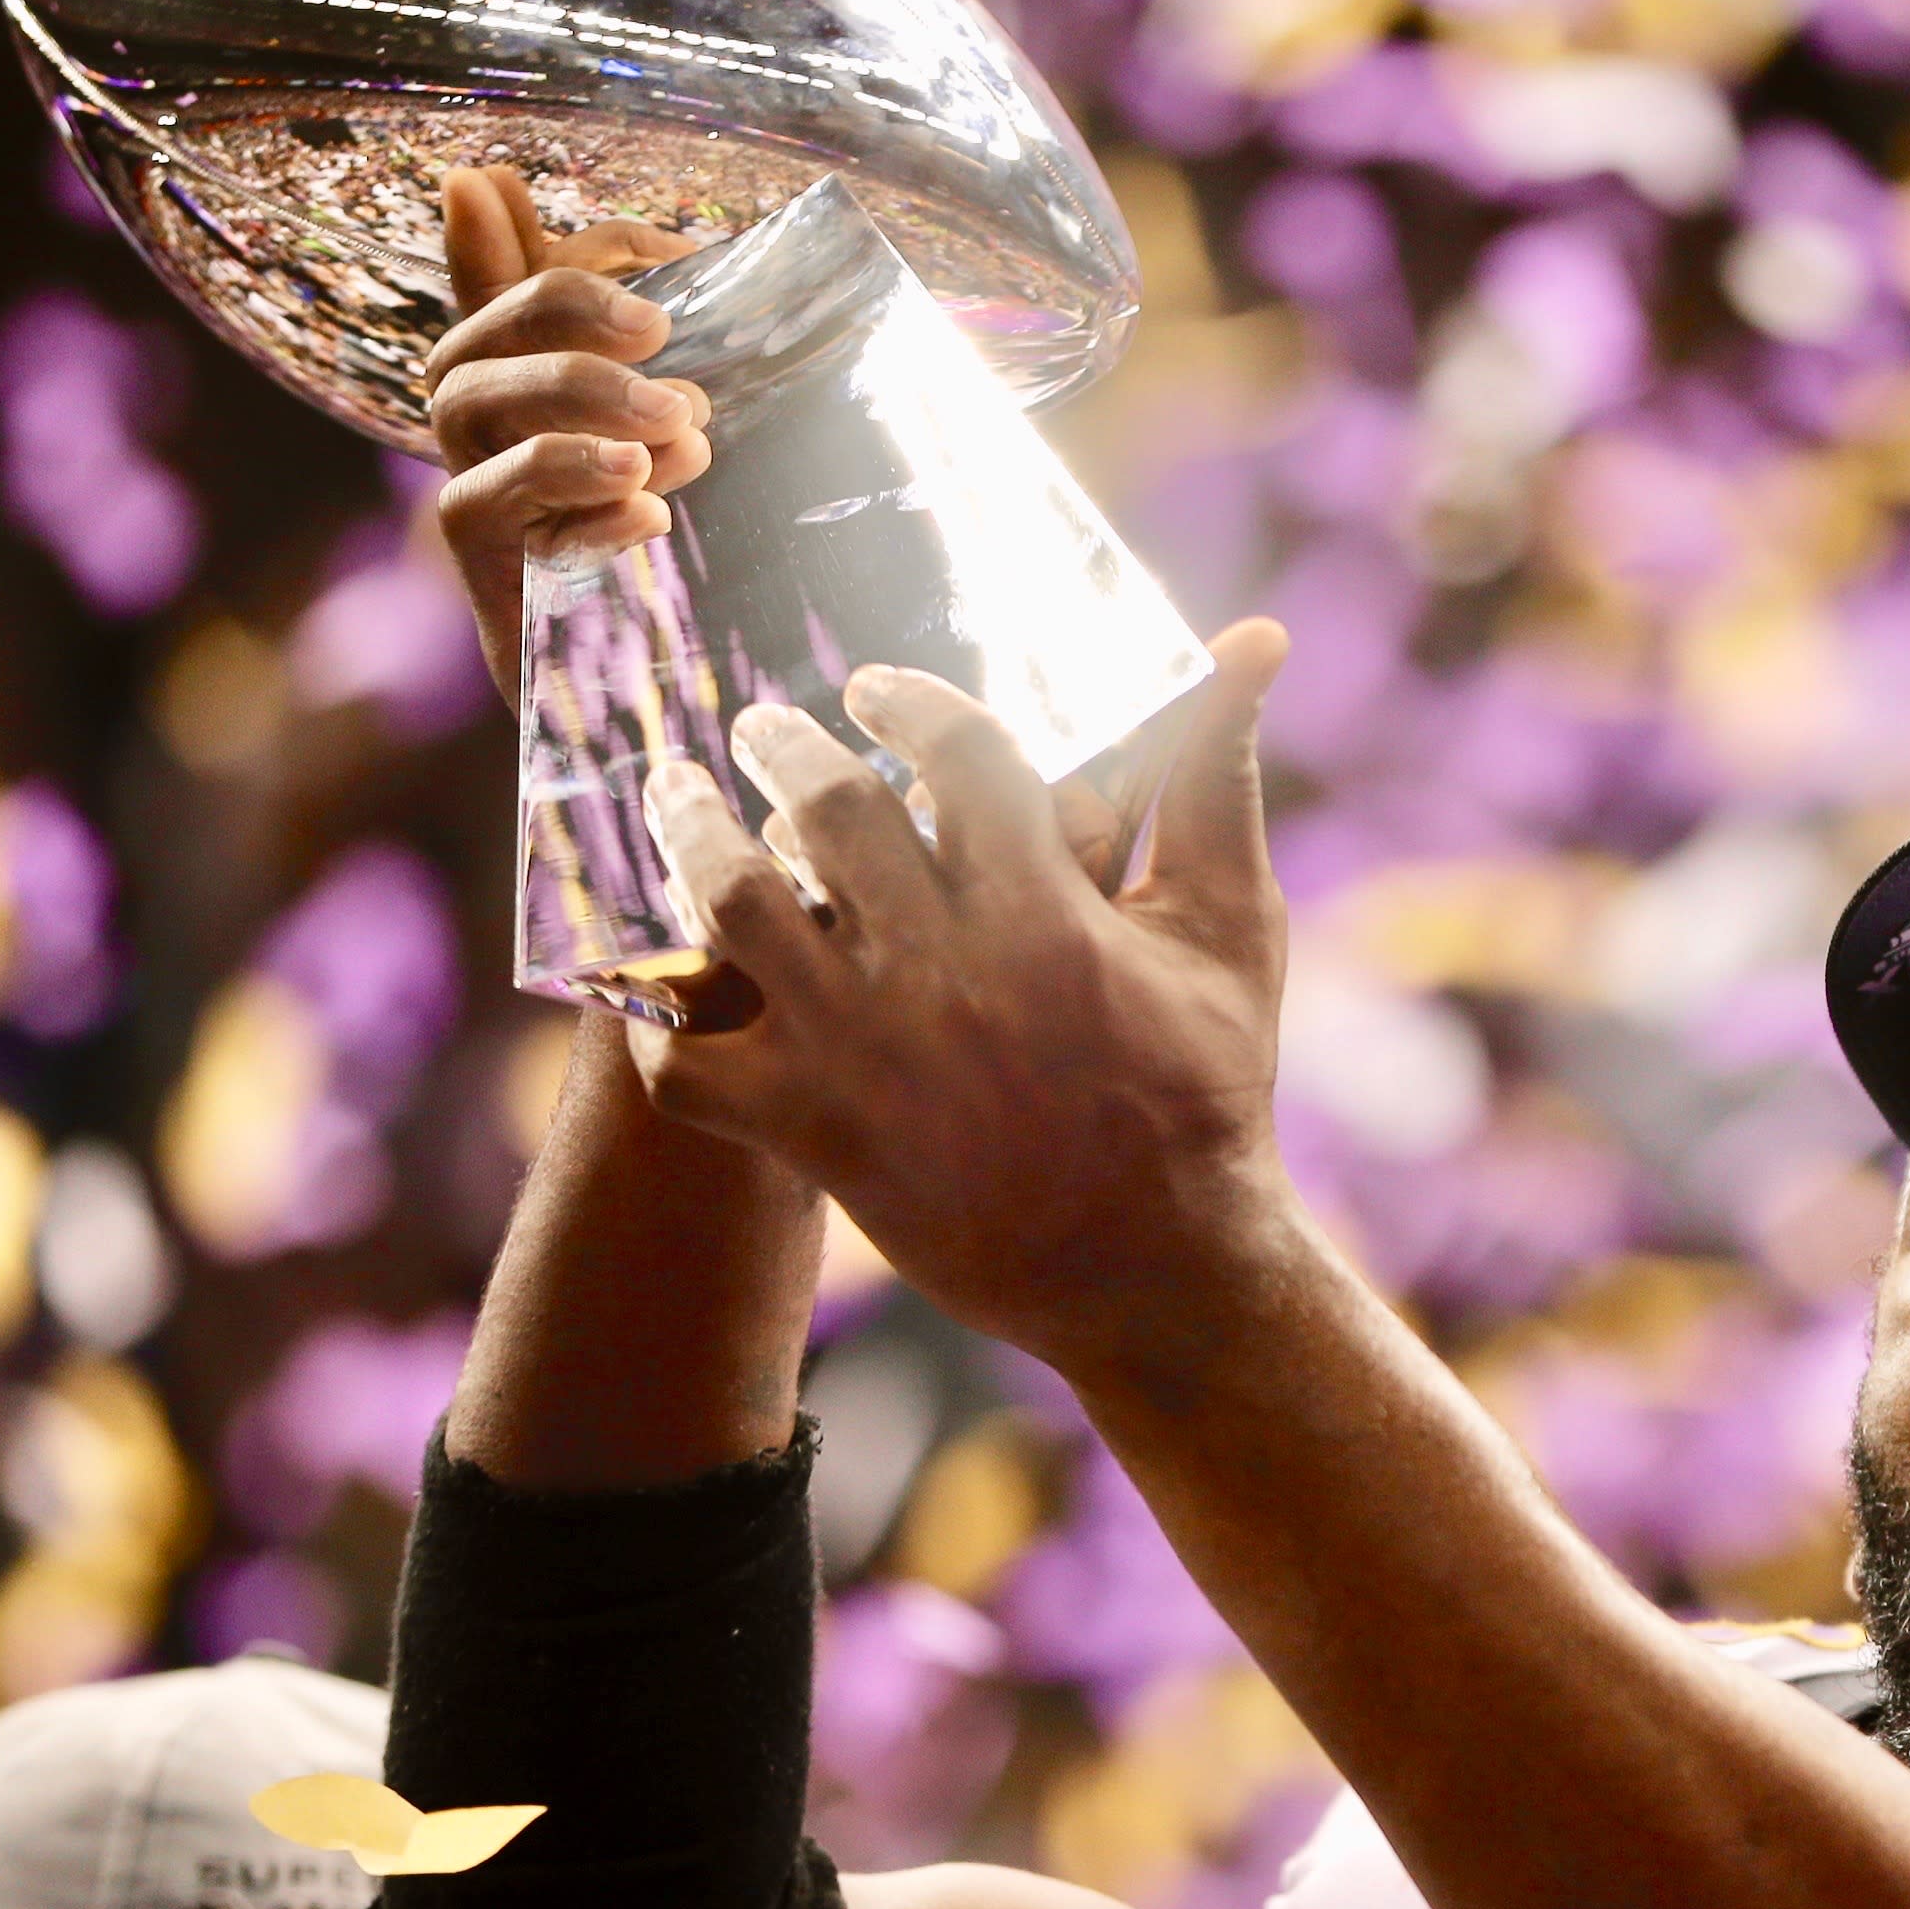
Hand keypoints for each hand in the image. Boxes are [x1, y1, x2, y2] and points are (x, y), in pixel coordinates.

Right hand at [421, 164, 710, 710]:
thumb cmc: (641, 508)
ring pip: (472, 420)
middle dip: (568, 327)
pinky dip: (576, 506)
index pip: (502, 285)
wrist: (628, 670)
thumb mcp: (652, 400)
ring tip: (680, 432)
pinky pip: (489, 516)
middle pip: (476, 344)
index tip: (666, 255)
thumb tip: (510, 180)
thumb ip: (607, 301)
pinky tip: (650, 512)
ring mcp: (471, 494)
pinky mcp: (486, 569)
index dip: (560, 255)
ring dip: (574, 411)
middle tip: (668, 339)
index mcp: (511, 367)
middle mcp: (471, 424)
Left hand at [624, 619, 1302, 1363]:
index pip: (954, 751)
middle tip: (759, 727)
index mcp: (1047, 913)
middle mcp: (945, 973)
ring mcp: (865, 1055)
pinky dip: (654, 1017)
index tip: (874, 686)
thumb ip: (1217, 774)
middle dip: (781, 743)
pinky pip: (687, 1066)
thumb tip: (1255, 635)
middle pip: (828, 807)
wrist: (1158, 1272)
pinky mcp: (815, 1135)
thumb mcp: (1228, 925)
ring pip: (735, 909)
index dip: (905, 699)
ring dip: (691, 834)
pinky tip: (654, 971)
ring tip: (676, 796)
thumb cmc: (1206, 1090)